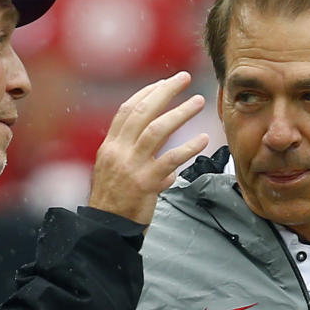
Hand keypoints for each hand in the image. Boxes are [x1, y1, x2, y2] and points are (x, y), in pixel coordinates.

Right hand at [88, 73, 208, 225]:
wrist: (106, 230)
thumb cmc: (115, 206)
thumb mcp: (118, 176)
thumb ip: (141, 163)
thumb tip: (168, 165)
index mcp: (110, 147)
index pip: (127, 110)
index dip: (147, 93)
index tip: (164, 82)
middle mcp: (118, 152)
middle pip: (142, 111)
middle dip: (165, 91)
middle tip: (184, 78)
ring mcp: (131, 167)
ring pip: (157, 130)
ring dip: (180, 113)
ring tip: (198, 102)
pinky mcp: (145, 183)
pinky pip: (170, 160)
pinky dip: (188, 148)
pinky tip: (203, 140)